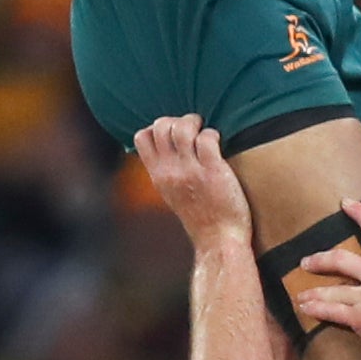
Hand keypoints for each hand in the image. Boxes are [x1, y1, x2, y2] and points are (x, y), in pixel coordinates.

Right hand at [135, 116, 252, 257]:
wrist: (218, 240)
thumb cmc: (200, 217)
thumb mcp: (172, 194)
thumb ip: (166, 172)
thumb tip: (166, 149)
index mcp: (158, 176)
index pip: (142, 137)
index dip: (156, 127)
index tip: (173, 134)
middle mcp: (170, 171)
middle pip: (161, 126)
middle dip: (177, 120)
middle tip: (193, 129)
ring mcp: (190, 171)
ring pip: (181, 128)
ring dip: (194, 123)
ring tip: (204, 131)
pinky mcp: (212, 171)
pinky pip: (206, 138)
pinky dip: (212, 134)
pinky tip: (218, 144)